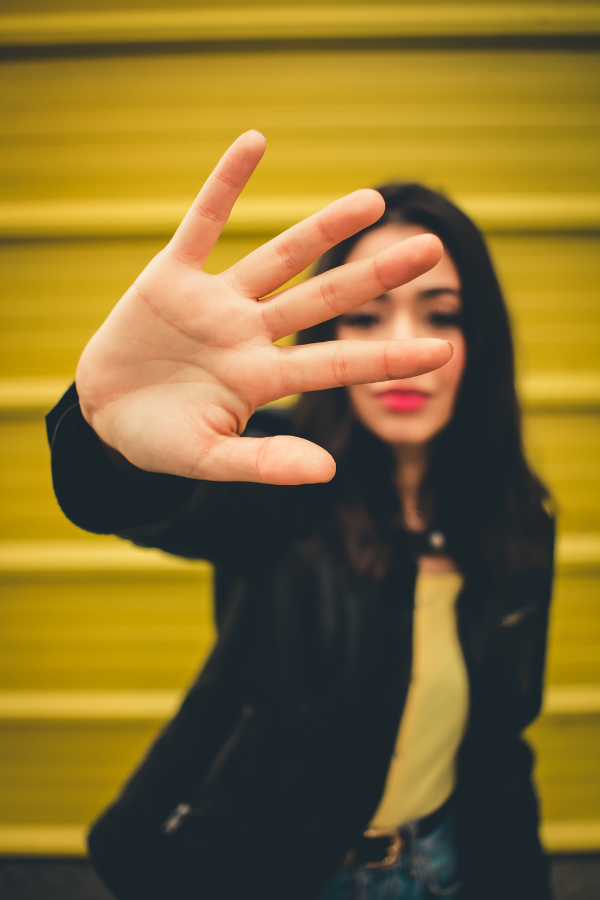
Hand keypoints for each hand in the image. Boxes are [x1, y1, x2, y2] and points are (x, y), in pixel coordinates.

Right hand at [76, 131, 450, 484]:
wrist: (104, 414)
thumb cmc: (161, 441)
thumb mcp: (209, 458)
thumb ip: (263, 461)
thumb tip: (327, 472)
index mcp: (263, 379)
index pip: (337, 364)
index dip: (387, 357)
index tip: (443, 350)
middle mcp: (250, 334)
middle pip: (323, 298)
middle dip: (375, 276)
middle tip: (431, 249)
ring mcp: (215, 302)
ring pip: (279, 257)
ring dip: (323, 227)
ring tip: (374, 200)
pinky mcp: (171, 275)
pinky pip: (201, 221)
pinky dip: (224, 184)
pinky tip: (256, 142)